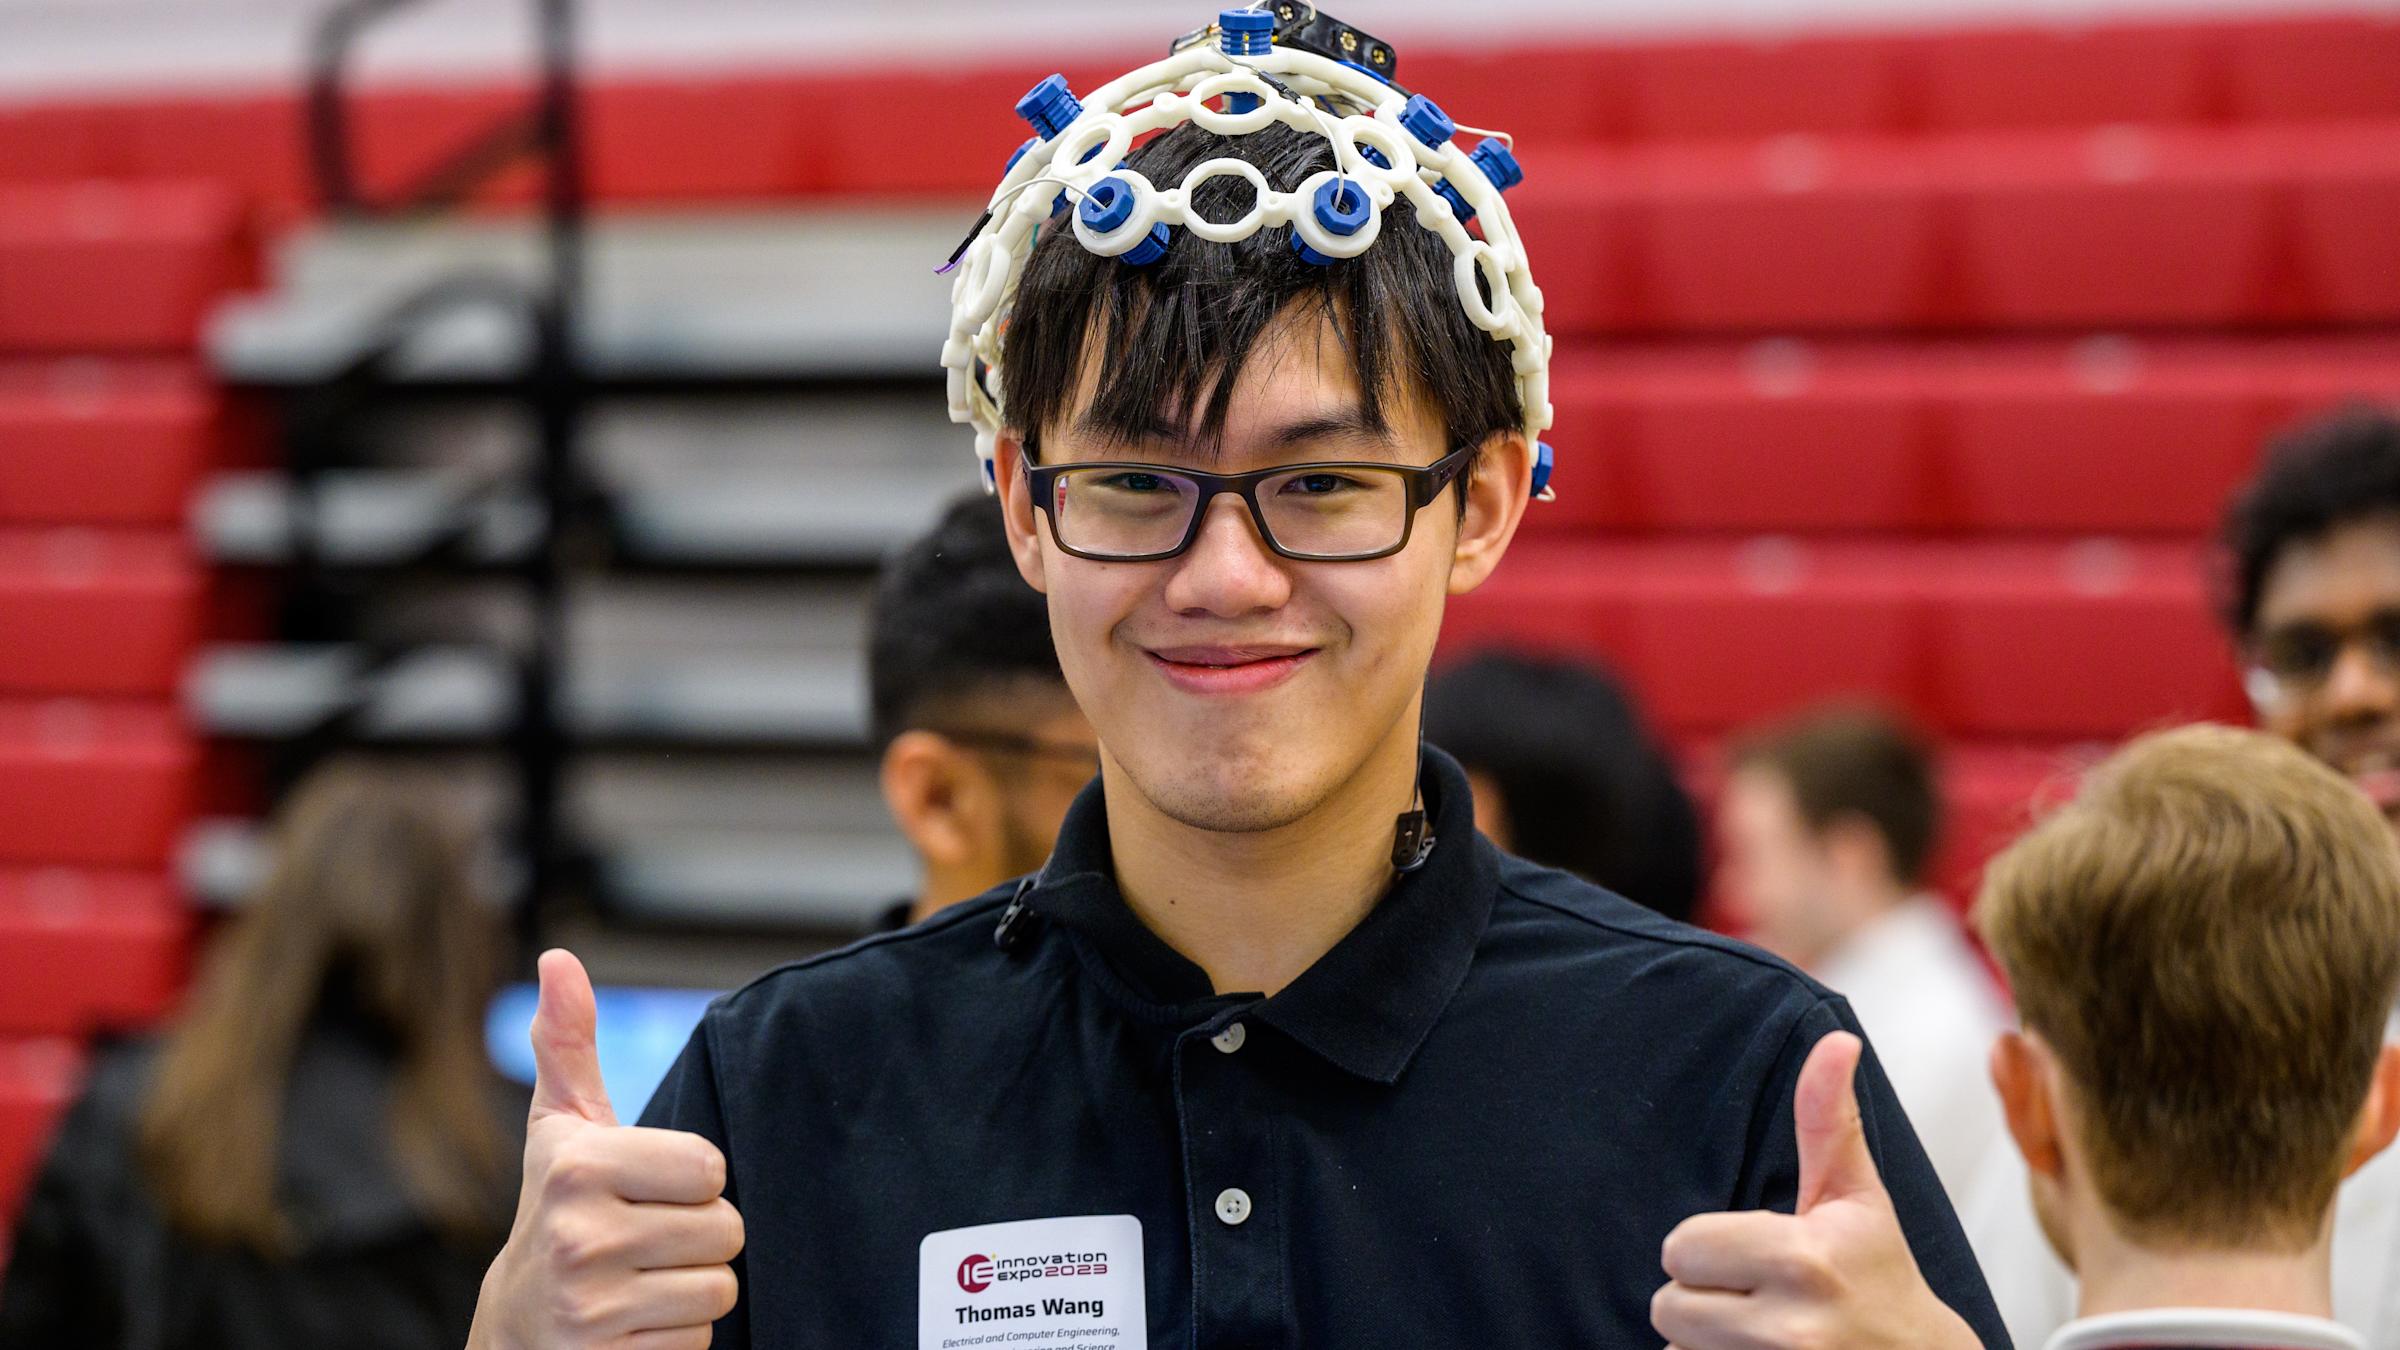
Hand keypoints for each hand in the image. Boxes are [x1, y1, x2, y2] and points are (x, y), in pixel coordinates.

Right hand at [469, 950, 744, 1349]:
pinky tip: (635, 1323)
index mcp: (580, 1167)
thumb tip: (558, 958)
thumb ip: (568, 1044)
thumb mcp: (560, 1130)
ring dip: (691, 1288)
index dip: (694, 1181)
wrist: (514, 1329)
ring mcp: (592, 1305)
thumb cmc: (554, 1212)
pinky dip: (678, 1337)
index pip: (712, 1169)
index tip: (650, 1189)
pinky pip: (701, 1342)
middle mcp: (582, 1236)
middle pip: (726, 1231)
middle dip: (698, 1237)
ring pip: (720, 1289)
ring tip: (640, 1280)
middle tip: (647, 1239)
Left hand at [1650, 1031, 1980, 1349]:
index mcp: (1803, 1260)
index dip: (1709, 1248)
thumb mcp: (1856, 1196)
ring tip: (1763, 1332)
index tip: (1754, 1254)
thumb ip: (1828, 1118)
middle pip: (1668, 1306)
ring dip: (1706, 1342)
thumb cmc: (1879, 1274)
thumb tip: (1837, 1038)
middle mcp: (1789, 1329)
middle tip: (1756, 1294)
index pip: (1680, 1247)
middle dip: (1702, 1297)